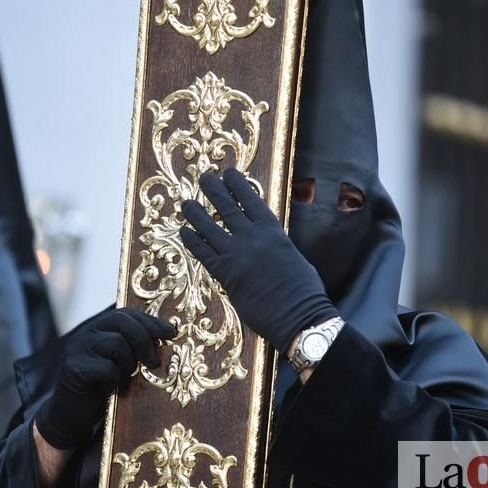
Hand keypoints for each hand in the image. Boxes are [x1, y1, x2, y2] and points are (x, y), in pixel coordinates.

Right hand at [35, 308, 175, 449]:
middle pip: (122, 322)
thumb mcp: (122, 363)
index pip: (127, 314)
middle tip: (154, 361)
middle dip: (144, 340)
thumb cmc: (103, 386)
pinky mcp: (73, 367)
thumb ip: (135, 347)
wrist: (72, 416)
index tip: (171, 333)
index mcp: (100, 328)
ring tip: (124, 377)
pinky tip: (108, 389)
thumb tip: (168, 337)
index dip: (151, 322)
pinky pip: (106, 368)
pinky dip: (113, 380)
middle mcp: (86, 333)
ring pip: (116, 343)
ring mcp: (77, 348)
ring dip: (127, 363)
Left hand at [179, 169, 337, 352]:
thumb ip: (276, 246)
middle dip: (213, 190)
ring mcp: (236, 255)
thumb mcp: (293, 257)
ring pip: (208, 227)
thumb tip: (266, 245)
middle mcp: (252, 238)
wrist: (298, 315)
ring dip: (195, 213)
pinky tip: (184, 232)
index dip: (237, 184)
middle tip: (203, 178)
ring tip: (185, 203)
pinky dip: (192, 241)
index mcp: (273, 231)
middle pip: (226, 207)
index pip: (251, 199)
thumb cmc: (304, 290)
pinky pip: (203, 253)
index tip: (228, 173)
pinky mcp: (225, 274)